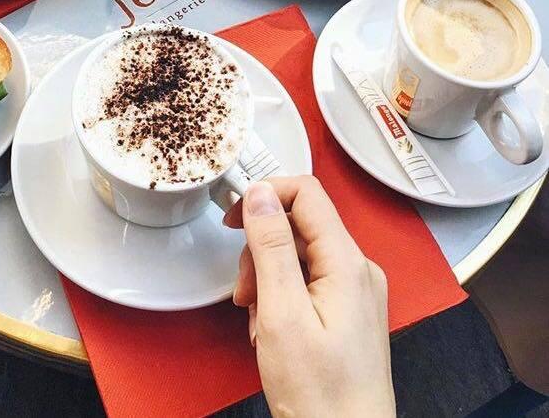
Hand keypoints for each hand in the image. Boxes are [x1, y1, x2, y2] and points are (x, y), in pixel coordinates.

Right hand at [223, 177, 393, 417]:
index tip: (232, 216)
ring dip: (267, 279)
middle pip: (299, 227)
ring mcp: (353, 291)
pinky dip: (280, 297)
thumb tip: (260, 193)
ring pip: (298, 256)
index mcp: (347, 263)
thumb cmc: (320, 395)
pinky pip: (305, 282)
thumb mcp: (282, 314)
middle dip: (261, 251)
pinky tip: (272, 329)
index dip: (266, 195)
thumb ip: (271, 247)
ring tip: (258, 320)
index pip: (307, 194)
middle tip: (245, 291)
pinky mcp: (346, 310)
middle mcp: (357, 270)